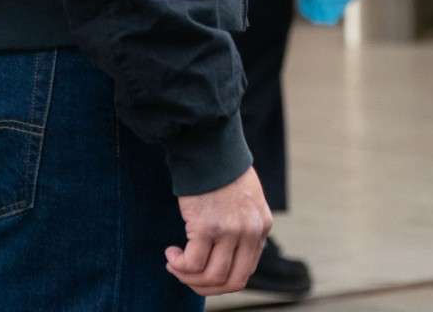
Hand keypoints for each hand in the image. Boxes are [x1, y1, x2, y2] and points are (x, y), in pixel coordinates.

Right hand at [167, 168, 271, 295]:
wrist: (209, 146)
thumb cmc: (221, 170)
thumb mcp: (247, 199)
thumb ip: (243, 225)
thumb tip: (226, 253)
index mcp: (262, 226)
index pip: (246, 271)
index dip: (221, 279)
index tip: (203, 271)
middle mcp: (250, 231)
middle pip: (233, 282)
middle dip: (206, 287)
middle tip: (187, 276)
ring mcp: (230, 230)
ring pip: (212, 277)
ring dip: (188, 277)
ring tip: (175, 263)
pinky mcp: (207, 226)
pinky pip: (192, 264)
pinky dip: (179, 265)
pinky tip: (171, 253)